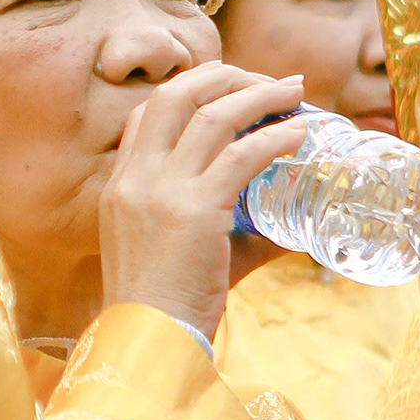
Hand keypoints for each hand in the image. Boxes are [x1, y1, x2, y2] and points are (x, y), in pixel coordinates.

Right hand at [99, 65, 309, 344]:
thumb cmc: (164, 310)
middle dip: (225, 76)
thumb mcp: (178, 255)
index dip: (191, 89)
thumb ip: (226, 233)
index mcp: (120, 185)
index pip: (148, 112)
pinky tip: (299, 134)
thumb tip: (286, 230)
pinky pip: (240, 156)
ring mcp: (160, 191)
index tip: (229, 89)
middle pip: (176, 95)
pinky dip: (275, 138)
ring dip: (258, 94)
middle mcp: (134, 178)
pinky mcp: (193, 210)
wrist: (147, 343)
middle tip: (267, 80)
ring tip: (292, 92)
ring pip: (211, 115)